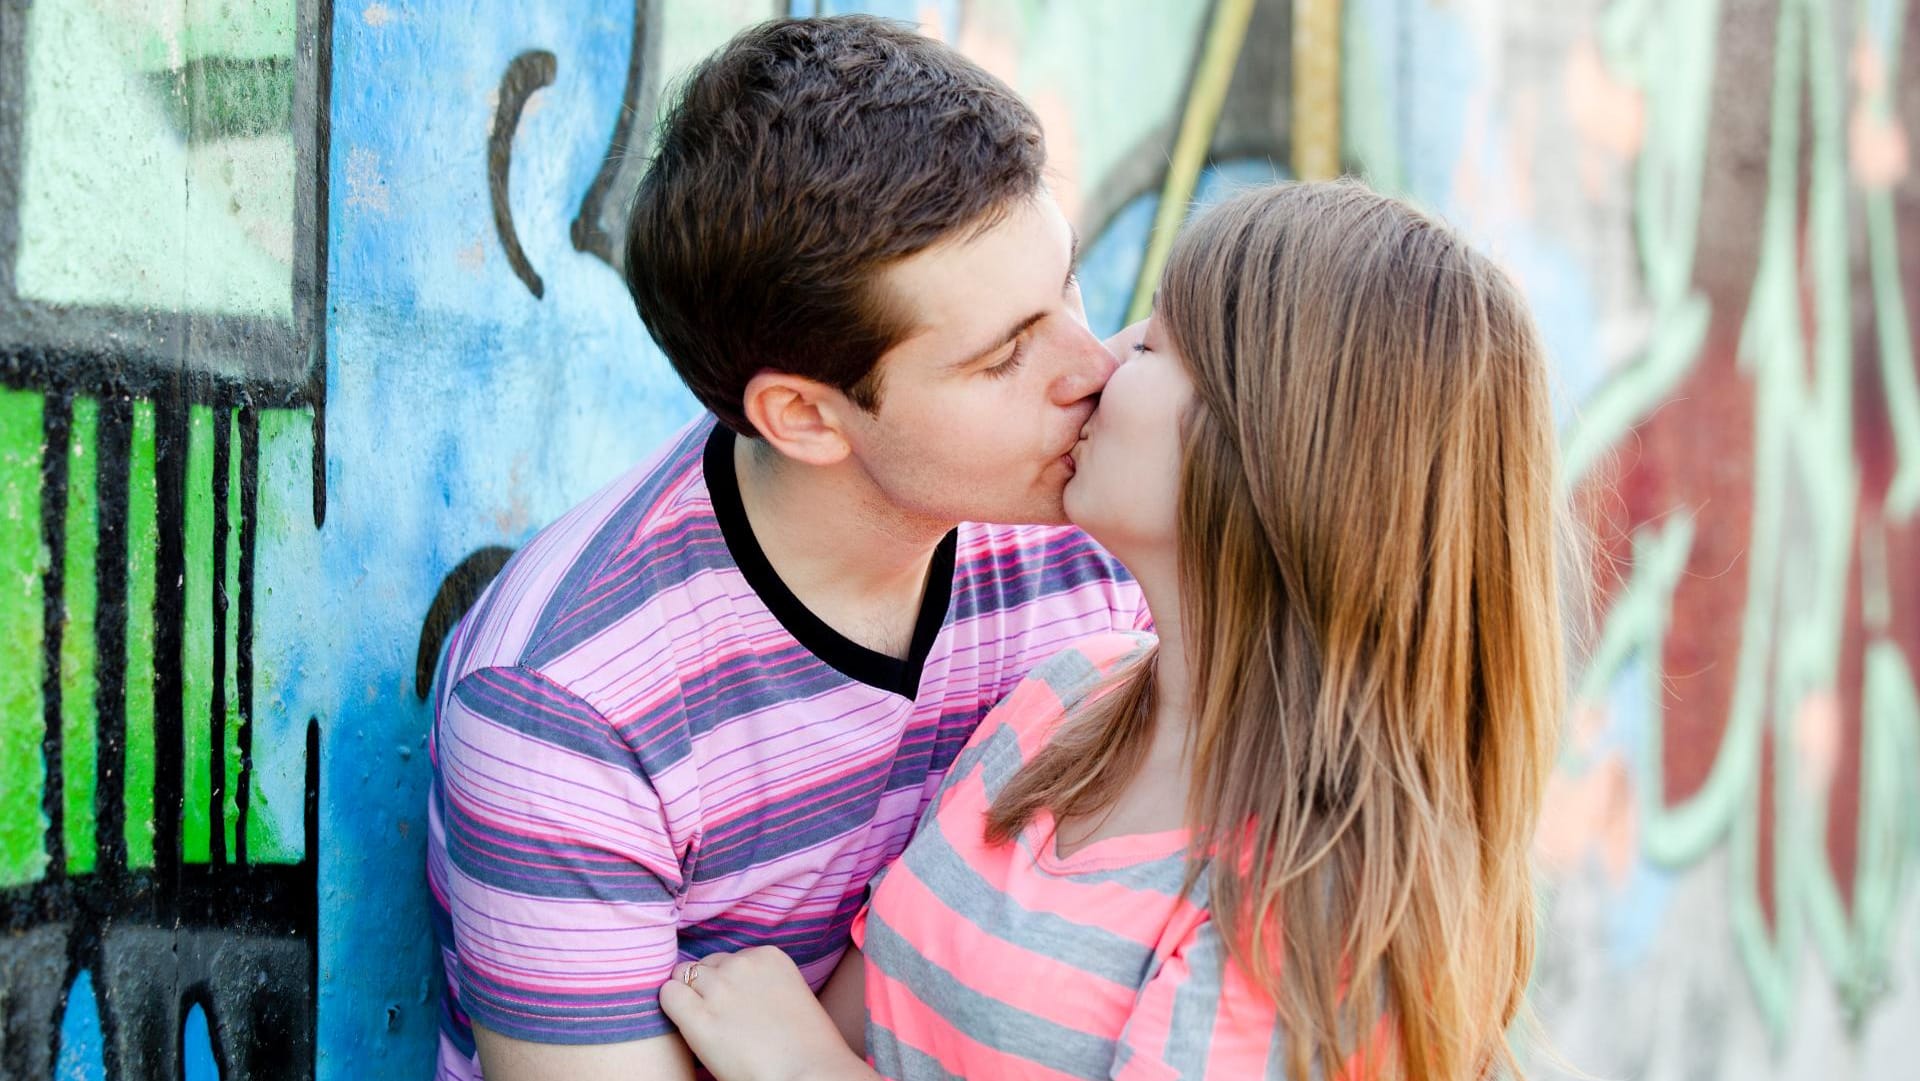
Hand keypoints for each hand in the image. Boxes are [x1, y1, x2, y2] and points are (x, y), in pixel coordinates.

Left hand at [660, 948, 872, 1080]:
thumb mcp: (790, 995)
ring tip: (703, 1023)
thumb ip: (761, 983)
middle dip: (705, 987)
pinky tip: (687, 1026)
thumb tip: (733, 992)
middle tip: (716, 1016)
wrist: (809, 1074)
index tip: (735, 1006)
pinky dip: (672, 1007)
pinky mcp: (699, 1018)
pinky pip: (669, 996)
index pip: (728, 958)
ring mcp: (719, 989)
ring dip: (688, 997)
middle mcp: (742, 965)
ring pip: (682, 976)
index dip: (726, 983)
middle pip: (705, 965)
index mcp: (769, 956)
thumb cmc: (805, 1047)